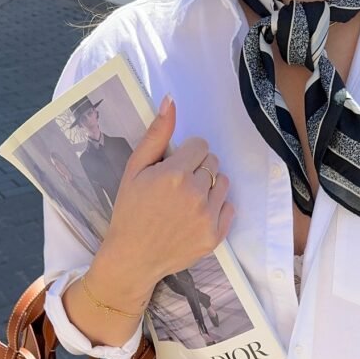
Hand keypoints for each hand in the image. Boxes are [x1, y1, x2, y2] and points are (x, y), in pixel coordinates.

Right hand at [91, 93, 235, 299]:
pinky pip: (230, 208)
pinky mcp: (215, 236)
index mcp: (175, 174)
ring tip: (188, 201)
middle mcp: (196, 194)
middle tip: (178, 187)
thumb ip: (156, 135)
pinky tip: (196, 216)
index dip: (187, 155)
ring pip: (224, 183)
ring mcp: (208, 217)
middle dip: (198, 169)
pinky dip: (217, 209)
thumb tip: (171, 100)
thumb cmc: (130, 212)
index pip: (201, 146)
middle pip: (214, 163)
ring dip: (210, 187)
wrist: (133, 258)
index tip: (173, 168)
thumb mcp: (135, 169)